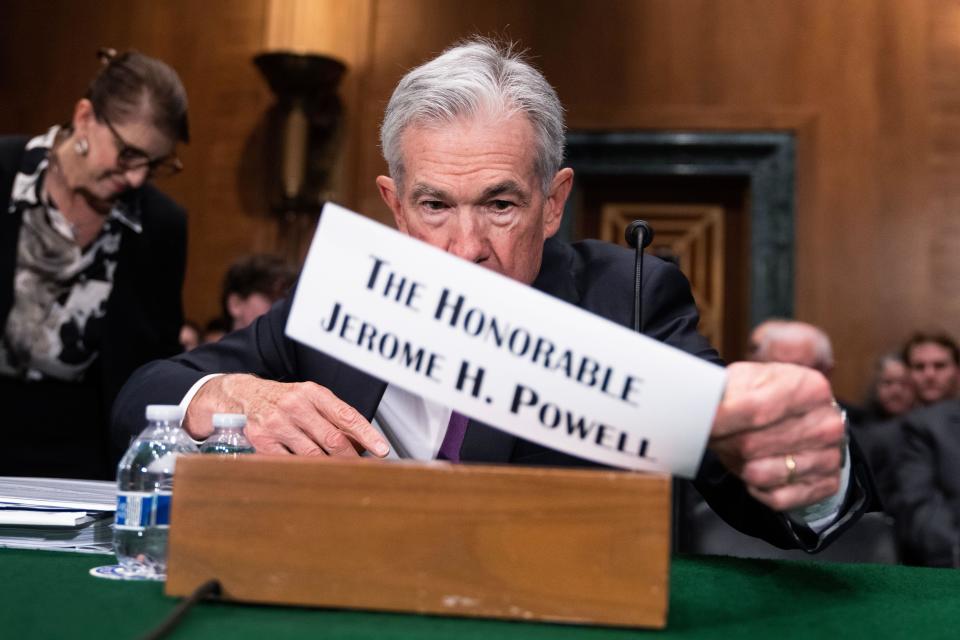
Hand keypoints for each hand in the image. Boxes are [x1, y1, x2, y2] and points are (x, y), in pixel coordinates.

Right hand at [184, 374, 389, 457]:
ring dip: (330, 468)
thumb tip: (361, 443)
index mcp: (312, 392)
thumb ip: (334, 417)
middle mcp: (295, 405)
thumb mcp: (310, 398)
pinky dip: (305, 471)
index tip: (381, 449)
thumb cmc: (285, 399)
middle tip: (363, 469)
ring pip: (312, 455)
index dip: (367, 434)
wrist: (243, 395)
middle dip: (351, 458)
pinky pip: (290, 463)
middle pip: (332, 439)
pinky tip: (314, 475)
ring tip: (341, 475)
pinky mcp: (262, 441)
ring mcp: (277, 424)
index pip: (346, 415)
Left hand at [709, 361, 845, 511]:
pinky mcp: (826, 485)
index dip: (720, 420)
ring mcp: (830, 456)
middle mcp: (827, 424)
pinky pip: (776, 498)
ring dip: (738, 465)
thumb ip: (726, 391)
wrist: (797, 418)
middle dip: (725, 443)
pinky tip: (757, 468)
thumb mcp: (745, 379)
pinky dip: (757, 488)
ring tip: (738, 450)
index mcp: (809, 388)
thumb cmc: (766, 397)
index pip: (753, 410)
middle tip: (718, 435)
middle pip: (751, 445)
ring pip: (760, 474)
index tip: (700, 424)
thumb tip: (704, 409)